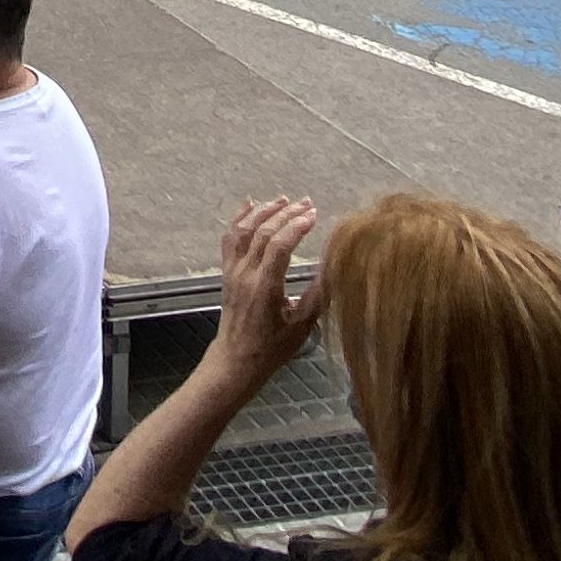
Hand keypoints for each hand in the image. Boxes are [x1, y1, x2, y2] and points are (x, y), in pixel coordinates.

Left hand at [208, 197, 325, 378]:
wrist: (237, 360)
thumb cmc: (272, 347)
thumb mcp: (302, 326)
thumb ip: (318, 297)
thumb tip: (334, 269)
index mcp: (265, 287)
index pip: (279, 246)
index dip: (297, 226)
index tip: (314, 215)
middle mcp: (245, 274)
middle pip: (263, 233)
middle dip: (286, 214)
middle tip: (306, 203)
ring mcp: (233, 271)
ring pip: (244, 231)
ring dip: (264, 212)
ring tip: (284, 200)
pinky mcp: (226, 273)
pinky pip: (229, 239)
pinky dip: (238, 218)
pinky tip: (249, 204)